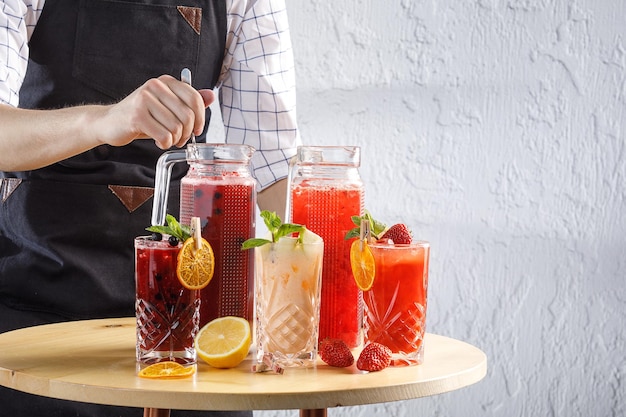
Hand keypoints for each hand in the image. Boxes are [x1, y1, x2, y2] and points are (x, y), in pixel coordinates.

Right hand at [98, 75, 214, 148]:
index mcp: (166, 82)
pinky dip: (165, 144)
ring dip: (175, 140)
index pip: (195, 99)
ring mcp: (145, 99)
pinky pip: (164, 136)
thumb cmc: (142, 116)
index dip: (201, 119)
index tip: (197, 130)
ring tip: (167, 140)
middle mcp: (155, 86)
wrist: (109, 122)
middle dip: (187, 134)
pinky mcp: (137, 116)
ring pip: (176, 128)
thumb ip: (189, 101)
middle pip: (188, 116)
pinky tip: (158, 141)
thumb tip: (211, 95)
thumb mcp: (168, 107)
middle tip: (179, 139)